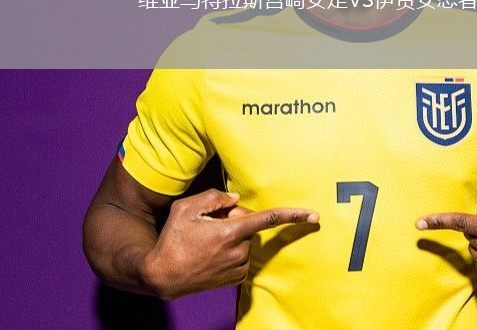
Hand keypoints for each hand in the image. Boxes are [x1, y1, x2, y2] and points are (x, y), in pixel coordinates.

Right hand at [140, 189, 317, 299]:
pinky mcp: (235, 278)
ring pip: (244, 240)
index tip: (314, 216)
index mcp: (230, 232)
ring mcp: (238, 267)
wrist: (162, 276)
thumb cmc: (172, 240)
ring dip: (231, 235)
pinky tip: (210, 252)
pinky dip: (230, 249)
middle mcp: (239, 251)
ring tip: (205, 241)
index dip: (293, 215)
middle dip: (234, 219)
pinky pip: (240, 255)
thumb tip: (234, 201)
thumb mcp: (186, 209)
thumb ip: (214, 198)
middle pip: (248, 224)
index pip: (268, 219)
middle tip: (208, 223)